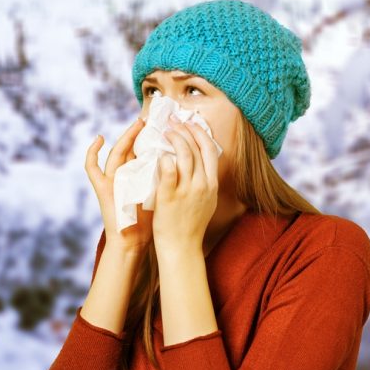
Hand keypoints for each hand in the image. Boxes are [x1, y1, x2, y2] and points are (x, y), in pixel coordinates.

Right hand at [85, 117, 153, 255]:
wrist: (131, 241)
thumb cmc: (147, 221)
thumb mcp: (159, 194)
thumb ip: (166, 177)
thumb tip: (182, 161)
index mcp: (137, 175)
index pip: (143, 150)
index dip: (151, 137)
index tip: (165, 124)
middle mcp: (123, 175)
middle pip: (130, 147)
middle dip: (139, 131)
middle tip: (150, 117)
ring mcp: (110, 180)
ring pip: (115, 152)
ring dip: (125, 136)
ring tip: (136, 123)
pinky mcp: (101, 187)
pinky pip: (91, 167)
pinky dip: (92, 153)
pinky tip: (99, 139)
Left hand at [152, 116, 219, 256]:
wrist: (181, 248)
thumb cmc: (190, 225)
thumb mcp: (206, 201)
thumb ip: (204, 182)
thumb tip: (200, 164)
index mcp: (211, 184)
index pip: (210, 150)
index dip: (200, 133)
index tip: (190, 123)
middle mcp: (202, 185)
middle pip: (197, 148)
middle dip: (185, 130)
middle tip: (172, 122)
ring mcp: (187, 191)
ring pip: (184, 155)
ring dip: (174, 139)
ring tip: (164, 131)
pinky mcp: (170, 197)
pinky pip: (168, 171)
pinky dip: (164, 158)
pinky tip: (158, 152)